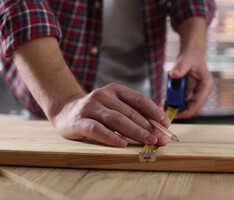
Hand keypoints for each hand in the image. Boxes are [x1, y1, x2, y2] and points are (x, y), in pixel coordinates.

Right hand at [51, 83, 170, 146]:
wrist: (66, 111)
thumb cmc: (97, 111)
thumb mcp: (116, 105)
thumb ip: (134, 109)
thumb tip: (160, 117)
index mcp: (116, 90)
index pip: (139, 99)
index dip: (154, 112)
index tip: (167, 124)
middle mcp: (103, 95)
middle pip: (130, 112)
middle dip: (148, 127)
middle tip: (161, 139)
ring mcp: (91, 107)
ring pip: (117, 119)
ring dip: (135, 132)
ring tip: (149, 141)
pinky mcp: (80, 121)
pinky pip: (97, 129)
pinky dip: (111, 137)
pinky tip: (123, 144)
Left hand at [170, 49, 213, 117]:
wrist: (192, 54)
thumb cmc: (191, 57)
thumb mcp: (185, 60)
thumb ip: (179, 68)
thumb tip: (173, 75)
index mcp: (206, 86)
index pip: (197, 104)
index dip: (186, 112)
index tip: (174, 114)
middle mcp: (204, 92)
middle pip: (191, 107)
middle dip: (179, 111)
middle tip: (164, 109)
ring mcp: (198, 93)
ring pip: (187, 106)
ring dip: (176, 107)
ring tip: (163, 105)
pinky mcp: (192, 93)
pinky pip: (183, 101)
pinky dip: (175, 102)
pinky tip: (166, 101)